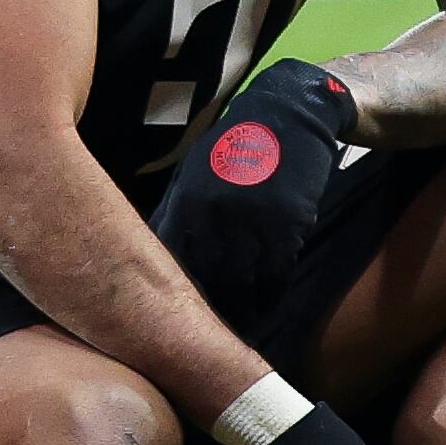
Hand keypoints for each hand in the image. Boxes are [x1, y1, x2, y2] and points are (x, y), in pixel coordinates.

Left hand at [151, 60, 355, 324]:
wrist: (293, 109)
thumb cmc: (237, 141)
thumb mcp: (196, 169)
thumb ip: (178, 212)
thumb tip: (152, 254)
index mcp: (188, 199)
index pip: (174, 261)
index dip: (173, 294)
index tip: (175, 316)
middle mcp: (218, 213)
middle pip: (208, 280)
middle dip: (209, 310)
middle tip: (207, 335)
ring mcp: (255, 219)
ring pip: (245, 282)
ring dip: (242, 310)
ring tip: (239, 329)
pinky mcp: (290, 222)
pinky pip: (278, 271)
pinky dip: (271, 293)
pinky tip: (266, 305)